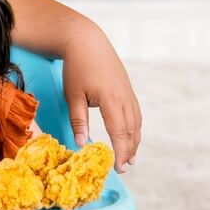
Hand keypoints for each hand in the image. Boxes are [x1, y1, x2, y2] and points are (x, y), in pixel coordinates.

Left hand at [61, 23, 141, 172]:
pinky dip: (135, 128)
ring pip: (136, 123)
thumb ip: (79, 120)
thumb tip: (82, 144)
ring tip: (131, 158)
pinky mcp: (127, 89)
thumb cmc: (77, 68)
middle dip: (129, 151)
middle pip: (131, 131)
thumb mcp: (73, 95)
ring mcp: (129, 93)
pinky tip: (131, 136)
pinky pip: (135, 113)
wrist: (87, 41)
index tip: (118, 167)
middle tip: (124, 168)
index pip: (119, 133)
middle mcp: (125, 98)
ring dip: (135, 141)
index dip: (120, 152)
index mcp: (112, 100)